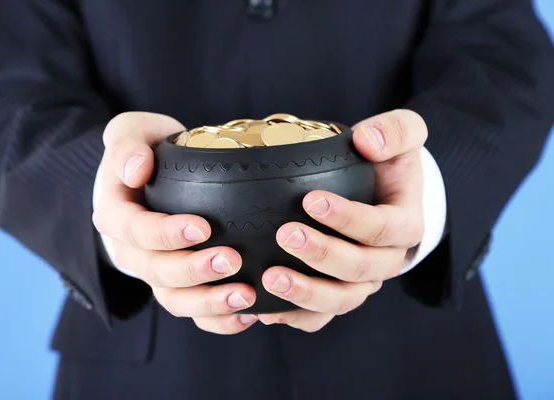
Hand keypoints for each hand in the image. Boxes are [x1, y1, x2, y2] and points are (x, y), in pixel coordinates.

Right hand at [92, 112, 257, 333]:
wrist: (151, 178)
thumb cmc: (146, 151)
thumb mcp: (132, 132)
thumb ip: (126, 143)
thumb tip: (135, 171)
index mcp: (115, 214)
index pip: (134, 231)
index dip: (165, 234)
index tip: (202, 227)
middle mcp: (131, 251)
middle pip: (156, 272)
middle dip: (194, 271)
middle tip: (232, 260)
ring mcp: (154, 273)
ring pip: (174, 300)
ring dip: (208, 303)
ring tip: (246, 296)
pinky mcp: (178, 286)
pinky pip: (193, 314)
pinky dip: (218, 320)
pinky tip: (248, 314)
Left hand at [258, 109, 426, 331]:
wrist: (383, 192)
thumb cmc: (387, 164)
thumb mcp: (403, 134)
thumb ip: (395, 130)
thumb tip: (368, 142)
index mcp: (405, 225)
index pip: (382, 228)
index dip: (349, 218)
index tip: (311, 200)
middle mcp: (387, 260)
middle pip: (360, 269)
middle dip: (323, 254)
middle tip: (286, 234)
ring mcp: (363, 283)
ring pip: (342, 300)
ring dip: (306, 293)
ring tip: (270, 278)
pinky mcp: (339, 294)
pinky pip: (321, 317)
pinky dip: (295, 316)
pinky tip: (265, 308)